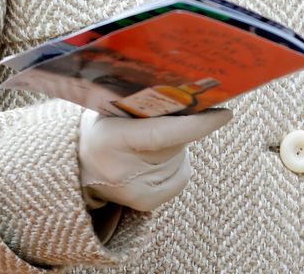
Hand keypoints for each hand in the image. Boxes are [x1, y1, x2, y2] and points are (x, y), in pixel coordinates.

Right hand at [78, 107, 231, 211]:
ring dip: (178, 145)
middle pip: (175, 145)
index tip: (224, 113)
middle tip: (176, 111)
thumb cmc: (103, 126)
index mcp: (111, 139)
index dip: (195, 124)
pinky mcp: (146, 205)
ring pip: (181, 159)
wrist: (79, 166)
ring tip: (151, 139)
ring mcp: (136, 192)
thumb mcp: (114, 109)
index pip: (161, 134)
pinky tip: (157, 157)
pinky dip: (177, 163)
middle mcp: (124, 171)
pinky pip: (181, 177)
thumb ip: (146, 105)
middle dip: (185, 125)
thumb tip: (191, 98)